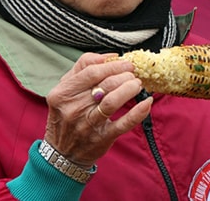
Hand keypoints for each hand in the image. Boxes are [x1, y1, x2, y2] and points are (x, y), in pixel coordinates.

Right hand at [43, 52, 150, 167]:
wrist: (62, 154)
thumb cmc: (66, 116)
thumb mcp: (64, 91)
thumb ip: (82, 68)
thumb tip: (110, 57)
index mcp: (62, 94)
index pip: (91, 71)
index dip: (112, 65)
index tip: (125, 63)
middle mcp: (74, 109)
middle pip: (105, 84)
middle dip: (124, 75)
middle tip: (133, 74)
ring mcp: (88, 125)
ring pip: (113, 101)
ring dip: (130, 88)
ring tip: (137, 84)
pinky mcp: (102, 138)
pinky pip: (123, 123)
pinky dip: (138, 112)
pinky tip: (147, 102)